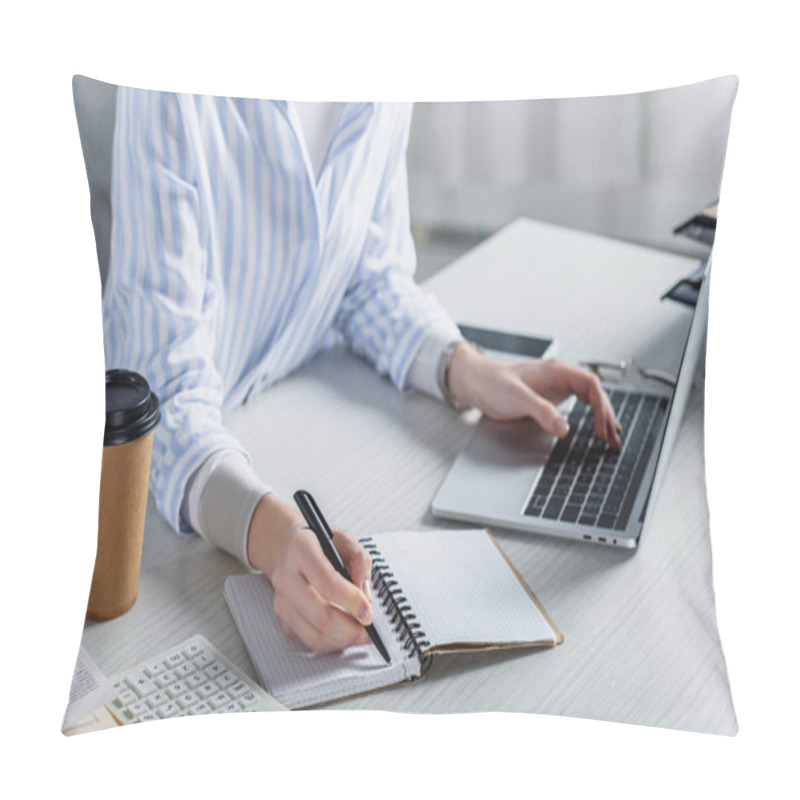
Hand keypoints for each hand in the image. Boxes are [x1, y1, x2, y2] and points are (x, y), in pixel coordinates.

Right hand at [246, 493, 373, 653]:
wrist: (285, 546)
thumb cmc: (318, 543)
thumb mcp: (344, 539)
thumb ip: (360, 561)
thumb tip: (366, 595)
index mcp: (301, 550)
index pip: (327, 582)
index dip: (351, 601)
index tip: (368, 612)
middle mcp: (286, 577)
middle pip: (320, 615)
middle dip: (350, 629)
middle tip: (368, 629)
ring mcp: (281, 601)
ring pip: (314, 635)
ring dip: (342, 640)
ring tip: (359, 633)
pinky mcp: (283, 619)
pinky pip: (309, 641)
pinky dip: (331, 642)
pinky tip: (342, 632)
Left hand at [447, 344, 621, 447]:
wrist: (474, 381)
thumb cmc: (491, 383)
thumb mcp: (517, 399)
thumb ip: (542, 412)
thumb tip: (564, 428)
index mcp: (556, 371)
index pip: (591, 385)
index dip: (601, 408)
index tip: (602, 429)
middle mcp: (559, 376)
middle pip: (595, 393)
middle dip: (607, 415)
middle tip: (614, 439)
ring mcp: (555, 385)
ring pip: (589, 398)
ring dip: (602, 415)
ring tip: (613, 436)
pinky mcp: (549, 396)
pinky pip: (579, 403)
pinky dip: (590, 415)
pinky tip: (596, 426)